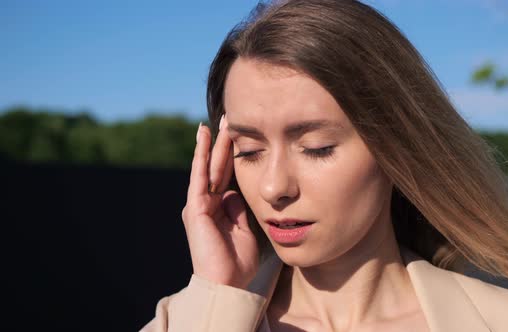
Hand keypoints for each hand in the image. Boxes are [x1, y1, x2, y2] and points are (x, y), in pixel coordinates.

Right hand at [181, 115, 258, 288]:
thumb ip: (239, 209)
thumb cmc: (237, 262)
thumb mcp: (244, 229)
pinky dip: (201, 154)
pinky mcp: (195, 206)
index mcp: (220, 209)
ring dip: (215, 143)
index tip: (242, 136)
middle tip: (232, 120)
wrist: (227, 283)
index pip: (227, 176)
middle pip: (218, 167)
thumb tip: (235, 193)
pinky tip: (204, 135)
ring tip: (222, 121)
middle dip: (225, 144)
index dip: (235, 156)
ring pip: (209, 167)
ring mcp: (199, 204)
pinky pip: (199, 175)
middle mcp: (206, 203)